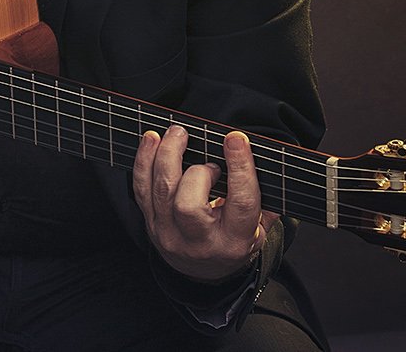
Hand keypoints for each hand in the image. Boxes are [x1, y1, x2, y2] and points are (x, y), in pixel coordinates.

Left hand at [132, 124, 266, 282]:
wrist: (204, 272)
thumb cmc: (234, 239)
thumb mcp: (259, 227)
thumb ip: (265, 196)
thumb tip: (258, 155)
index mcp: (234, 241)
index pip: (240, 203)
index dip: (239, 167)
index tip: (236, 139)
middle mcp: (199, 241)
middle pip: (188, 205)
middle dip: (197, 171)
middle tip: (209, 159)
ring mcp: (169, 234)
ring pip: (162, 192)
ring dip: (167, 155)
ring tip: (178, 133)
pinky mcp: (150, 223)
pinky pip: (141, 188)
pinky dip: (144, 160)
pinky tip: (151, 139)